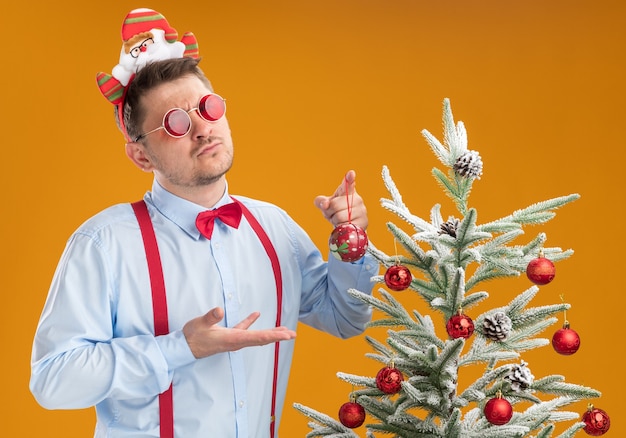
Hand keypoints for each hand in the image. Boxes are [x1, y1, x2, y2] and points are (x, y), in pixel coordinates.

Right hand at [182, 307, 296, 358]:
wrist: (183, 348)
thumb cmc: (192, 337)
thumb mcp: (200, 324)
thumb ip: (210, 317)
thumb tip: (219, 310)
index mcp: (233, 339)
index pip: (258, 337)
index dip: (274, 335)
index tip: (287, 336)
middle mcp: (236, 341)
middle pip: (262, 339)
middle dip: (278, 336)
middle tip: (293, 335)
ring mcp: (233, 339)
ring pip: (256, 336)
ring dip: (270, 333)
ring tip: (283, 330)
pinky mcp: (228, 336)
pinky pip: (243, 329)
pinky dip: (251, 322)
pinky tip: (256, 314)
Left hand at [314, 170, 367, 229]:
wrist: (348, 227)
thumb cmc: (337, 212)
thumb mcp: (326, 205)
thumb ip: (320, 202)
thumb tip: (324, 204)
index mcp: (347, 191)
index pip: (348, 184)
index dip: (349, 179)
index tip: (351, 173)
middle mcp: (357, 199)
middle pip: (335, 205)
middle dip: (330, 212)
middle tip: (333, 214)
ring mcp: (361, 210)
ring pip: (339, 216)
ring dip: (335, 220)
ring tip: (340, 220)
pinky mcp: (363, 221)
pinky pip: (345, 225)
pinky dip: (341, 227)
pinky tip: (345, 225)